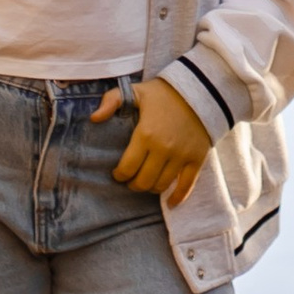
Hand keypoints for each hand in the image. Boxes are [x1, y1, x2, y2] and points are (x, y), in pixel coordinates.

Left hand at [95, 76, 210, 205]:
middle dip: (133, 184)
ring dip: (151, 188)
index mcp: (146, 134)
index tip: (118, 174)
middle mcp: (163, 148)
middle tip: (131, 180)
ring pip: (161, 185)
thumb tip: (93, 118)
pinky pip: (186, 185)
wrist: (200, 90)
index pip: (127, 168)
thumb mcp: (135, 91)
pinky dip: (177, 197)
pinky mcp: (197, 158)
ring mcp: (181, 155)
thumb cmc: (163, 93)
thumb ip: (111, 101)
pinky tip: (170, 203)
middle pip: (143, 181)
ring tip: (147, 182)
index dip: (119, 175)